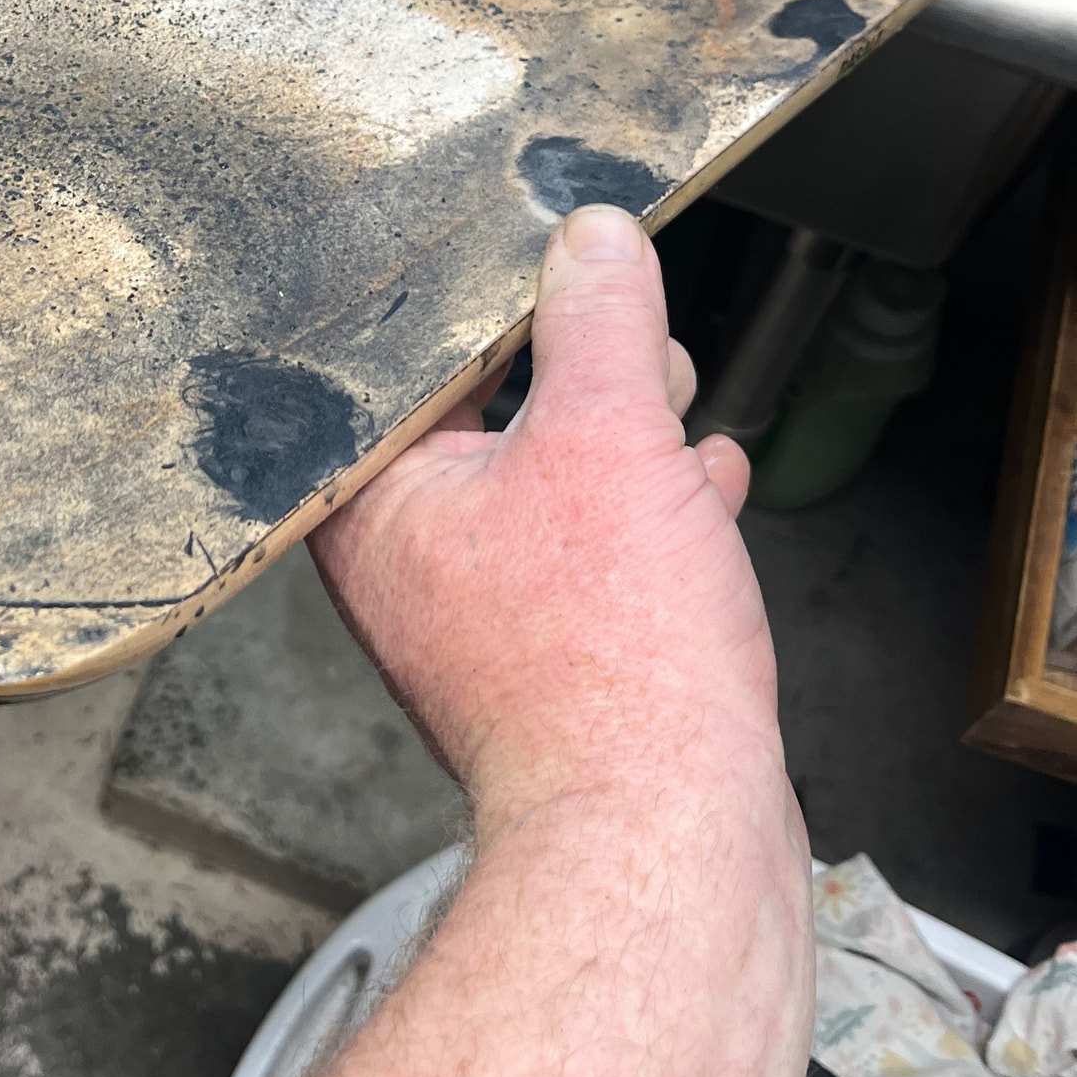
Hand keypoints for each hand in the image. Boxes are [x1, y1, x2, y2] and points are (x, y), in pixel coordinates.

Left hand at [311, 202, 780, 825]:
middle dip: (569, 367)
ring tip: (671, 392)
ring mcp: (476, 620)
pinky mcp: (551, 661)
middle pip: (483, 420)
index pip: (412, 365)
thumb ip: (596, 323)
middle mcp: (404, 564)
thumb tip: (592, 240)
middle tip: (626, 329)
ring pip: (547, 487)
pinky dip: (647, 511)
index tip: (545, 257)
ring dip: (620, 436)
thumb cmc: (608, 664)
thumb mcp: (607, 437)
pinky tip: (704, 484)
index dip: (490, 306)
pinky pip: (589, 555)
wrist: (663, 836)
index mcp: (372, 505)